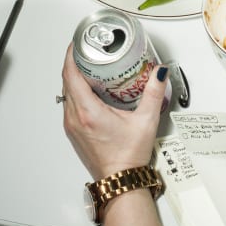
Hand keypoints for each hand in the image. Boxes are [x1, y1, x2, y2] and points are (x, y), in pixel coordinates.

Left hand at [61, 44, 168, 180]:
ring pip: (66, 93)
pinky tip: (90, 89)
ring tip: (89, 66)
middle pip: (66, 81)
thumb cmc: (129, 156)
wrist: (120, 181)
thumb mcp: (146, 120)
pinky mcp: (73, 131)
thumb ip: (154, 93)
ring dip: (74, 77)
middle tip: (87, 50)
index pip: (71, 75)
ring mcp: (71, 126)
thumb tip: (159, 73)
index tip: (77, 43)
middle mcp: (74, 118)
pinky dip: (76, 91)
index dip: (71, 55)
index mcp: (88, 112)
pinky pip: (69, 104)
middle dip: (74, 62)